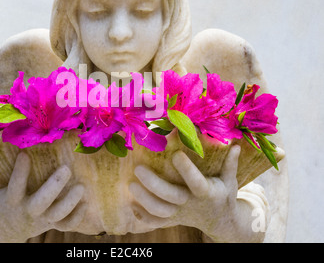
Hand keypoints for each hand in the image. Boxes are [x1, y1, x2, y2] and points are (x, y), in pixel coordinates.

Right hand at [0, 151, 85, 242]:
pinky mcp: (51, 225)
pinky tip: (85, 202)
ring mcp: (41, 220)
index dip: (20, 171)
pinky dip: (77, 216)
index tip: (25, 154)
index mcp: (11, 201)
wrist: (3, 233)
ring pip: (58, 215)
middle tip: (66, 169)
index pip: (15, 186)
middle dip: (54, 187)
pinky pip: (66, 225)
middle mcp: (27, 211)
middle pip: (41, 202)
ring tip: (81, 186)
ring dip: (70, 202)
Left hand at [130, 145, 265, 242]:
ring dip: (144, 199)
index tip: (176, 153)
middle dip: (153, 184)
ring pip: (159, 211)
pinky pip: (155, 222)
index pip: (196, 182)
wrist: (220, 223)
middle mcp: (191, 203)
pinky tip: (131, 204)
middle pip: (170, 197)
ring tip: (130, 185)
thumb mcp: (230, 180)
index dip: (187, 169)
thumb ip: (231, 163)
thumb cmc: (223, 195)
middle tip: (138, 169)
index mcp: (207, 192)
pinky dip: (142, 216)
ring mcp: (180, 213)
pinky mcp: (172, 220)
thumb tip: (236, 144)